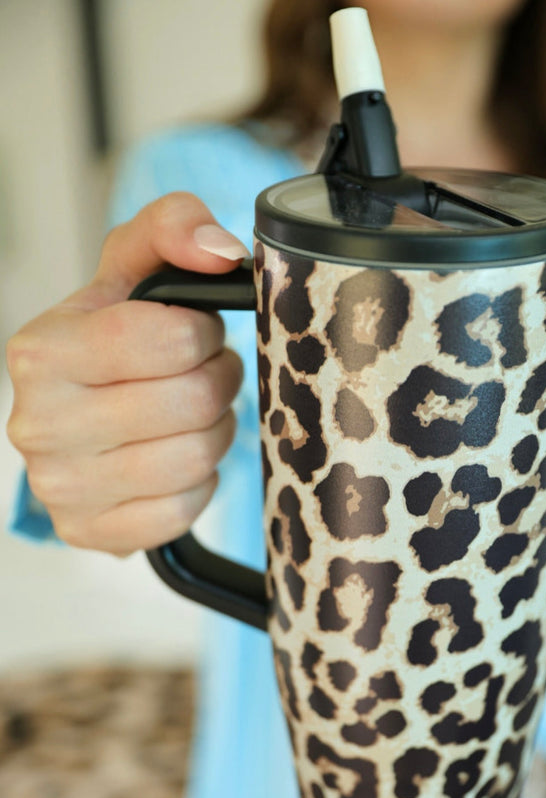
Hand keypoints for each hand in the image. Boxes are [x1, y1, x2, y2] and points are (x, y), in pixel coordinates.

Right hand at [5, 192, 249, 555]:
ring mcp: (61, 486)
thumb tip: (218, 249)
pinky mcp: (89, 531)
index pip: (168, 338)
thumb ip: (172, 228)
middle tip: (205, 374)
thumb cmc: (110, 342)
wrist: (76, 415)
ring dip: (214, 431)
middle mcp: (38, 422)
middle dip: (216, 382)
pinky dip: (197, 483)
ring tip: (195, 414)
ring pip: (194, 459)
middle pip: (191, 401)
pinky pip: (182, 510)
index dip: (204, 334)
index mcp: (42, 351)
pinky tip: (176, 458)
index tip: (197, 333)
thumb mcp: (131, 271)